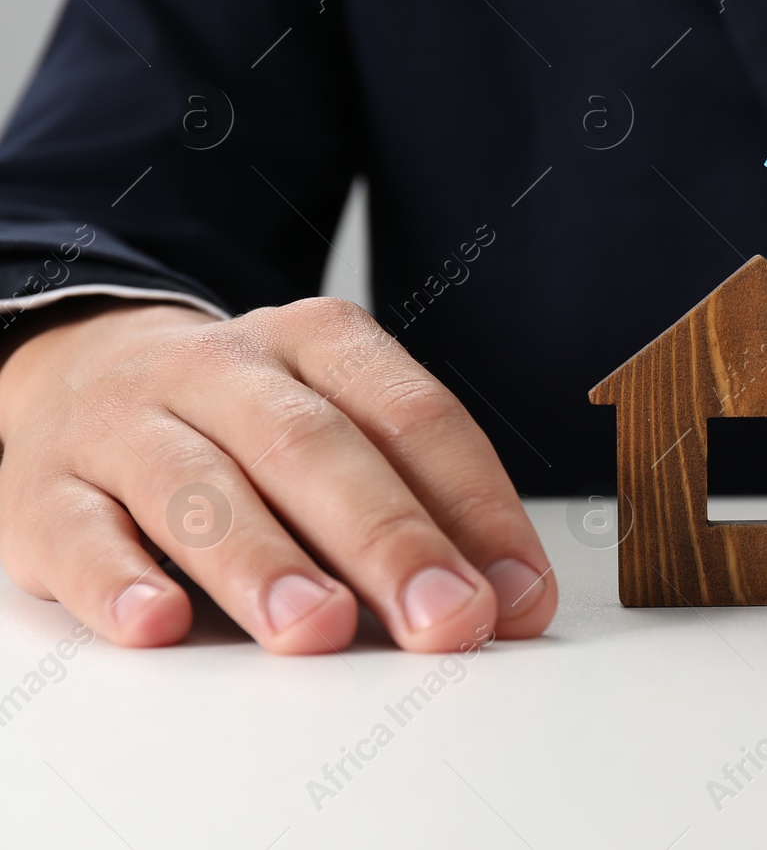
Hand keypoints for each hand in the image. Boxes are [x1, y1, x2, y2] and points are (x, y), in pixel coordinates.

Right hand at [0, 297, 556, 651]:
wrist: (84, 366)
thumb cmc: (250, 421)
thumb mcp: (345, 429)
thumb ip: (426, 506)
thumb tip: (512, 601)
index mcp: (319, 341)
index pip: (413, 416)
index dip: (475, 508)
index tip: (516, 596)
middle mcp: (224, 368)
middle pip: (313, 446)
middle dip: (387, 539)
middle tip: (444, 619)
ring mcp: (125, 424)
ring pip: (197, 487)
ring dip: (262, 562)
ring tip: (318, 629)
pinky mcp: (42, 489)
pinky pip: (77, 532)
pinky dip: (117, 582)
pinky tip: (160, 625)